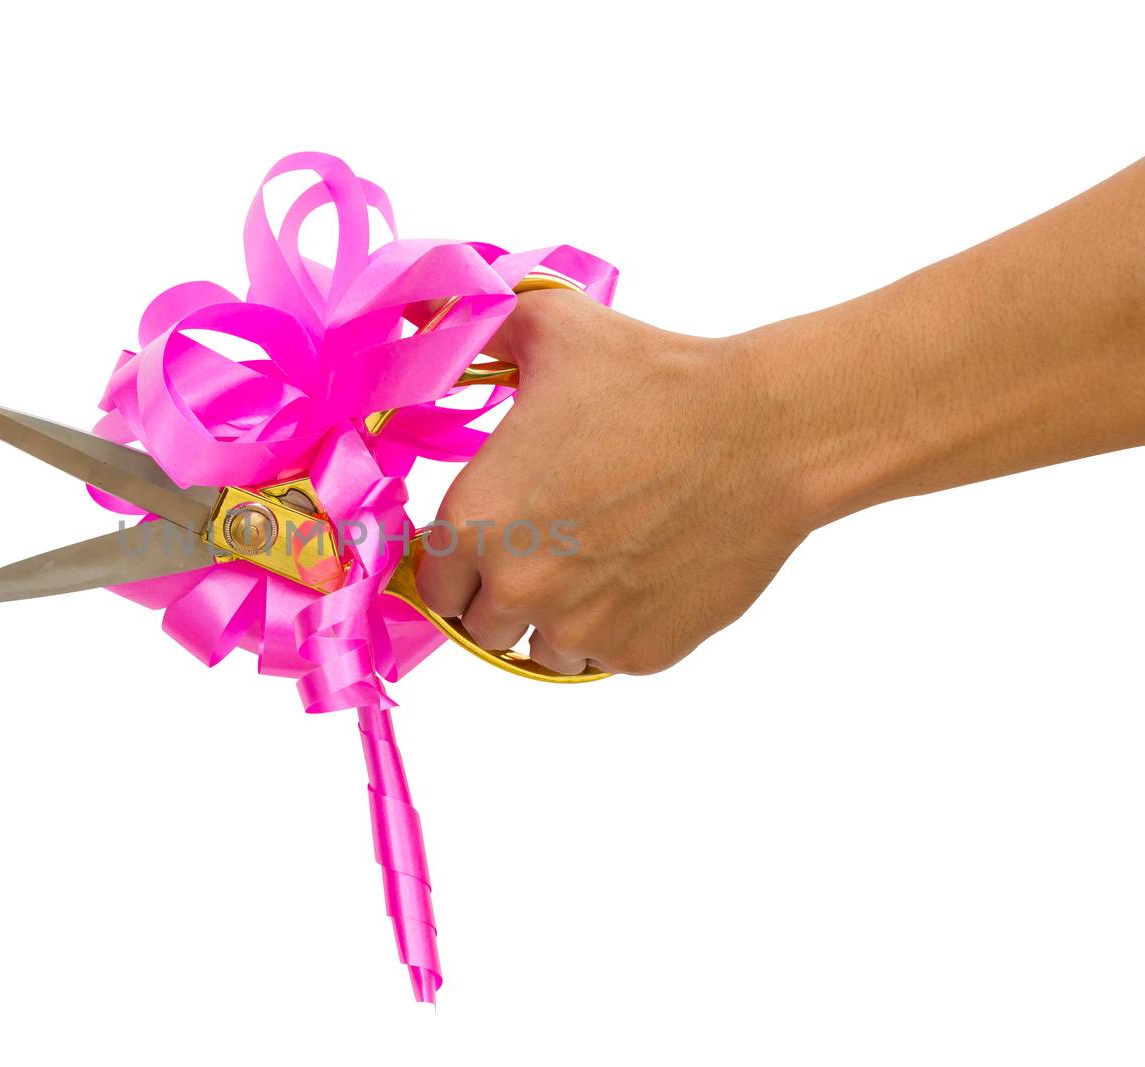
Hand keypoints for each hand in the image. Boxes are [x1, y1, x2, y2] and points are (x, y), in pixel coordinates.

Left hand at [415, 290, 810, 675]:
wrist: (761, 432)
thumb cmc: (655, 379)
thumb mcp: (550, 326)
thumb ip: (476, 325)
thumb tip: (432, 313)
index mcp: (475, 521)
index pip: (430, 578)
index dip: (455, 558)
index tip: (485, 537)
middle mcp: (516, 588)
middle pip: (480, 623)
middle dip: (501, 592)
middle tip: (544, 544)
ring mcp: (581, 629)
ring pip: (541, 649)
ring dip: (556, 617)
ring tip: (595, 560)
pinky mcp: (640, 653)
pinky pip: (605, 658)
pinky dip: (616, 628)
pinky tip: (642, 572)